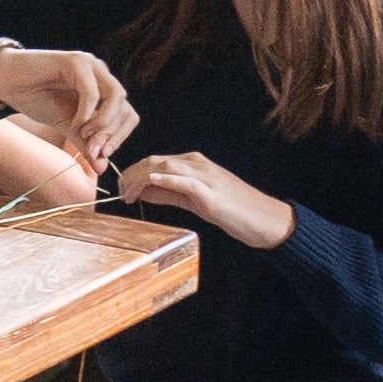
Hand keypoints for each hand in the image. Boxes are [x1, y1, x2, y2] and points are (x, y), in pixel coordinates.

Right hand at [0, 42, 136, 166]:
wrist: (6, 80)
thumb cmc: (35, 97)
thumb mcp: (66, 125)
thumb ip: (85, 143)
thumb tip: (102, 168)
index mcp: (102, 88)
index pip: (127, 115)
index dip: (119, 138)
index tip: (100, 156)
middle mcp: (101, 73)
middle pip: (125, 108)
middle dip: (111, 135)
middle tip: (91, 151)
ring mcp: (90, 65)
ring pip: (116, 96)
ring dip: (103, 122)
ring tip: (83, 135)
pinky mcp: (75, 61)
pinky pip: (92, 92)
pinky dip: (87, 113)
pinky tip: (75, 124)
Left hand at [111, 149, 294, 251]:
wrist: (263, 218)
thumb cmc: (231, 210)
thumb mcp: (193, 200)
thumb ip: (169, 194)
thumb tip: (142, 191)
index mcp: (193, 164)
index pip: (154, 162)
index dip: (132, 173)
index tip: (120, 188)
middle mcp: (198, 165)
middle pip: (156, 162)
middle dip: (132, 176)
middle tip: (119, 193)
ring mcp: (206, 177)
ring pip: (167, 168)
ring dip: (141, 179)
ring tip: (127, 193)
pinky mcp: (213, 194)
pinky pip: (187, 182)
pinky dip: (167, 180)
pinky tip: (151, 183)